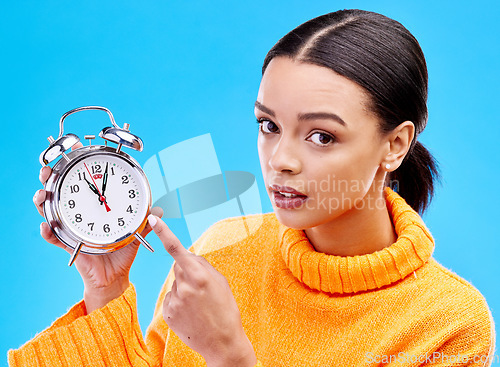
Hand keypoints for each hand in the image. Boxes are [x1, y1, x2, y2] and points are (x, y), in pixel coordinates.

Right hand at [34, 142, 162, 311]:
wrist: (114, 276)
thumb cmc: (122, 252)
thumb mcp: (135, 231)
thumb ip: (146, 219)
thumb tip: (159, 209)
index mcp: (96, 206)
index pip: (83, 181)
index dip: (76, 165)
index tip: (73, 150)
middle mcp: (80, 213)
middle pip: (59, 190)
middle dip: (50, 177)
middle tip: (49, 170)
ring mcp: (71, 227)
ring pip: (49, 210)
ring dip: (42, 200)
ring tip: (42, 195)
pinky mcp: (67, 243)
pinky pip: (53, 237)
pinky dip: (47, 231)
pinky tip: (45, 226)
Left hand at [148, 215, 256, 366]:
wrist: (222, 342)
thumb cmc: (225, 309)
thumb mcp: (220, 281)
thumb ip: (202, 265)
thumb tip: (187, 257)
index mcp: (198, 275)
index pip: (176, 248)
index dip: (163, 232)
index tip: (153, 219)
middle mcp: (183, 286)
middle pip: (178, 266)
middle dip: (188, 270)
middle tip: (203, 288)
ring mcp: (173, 300)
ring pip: (175, 283)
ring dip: (184, 288)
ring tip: (199, 304)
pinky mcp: (167, 312)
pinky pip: (171, 298)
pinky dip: (179, 301)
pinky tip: (191, 312)